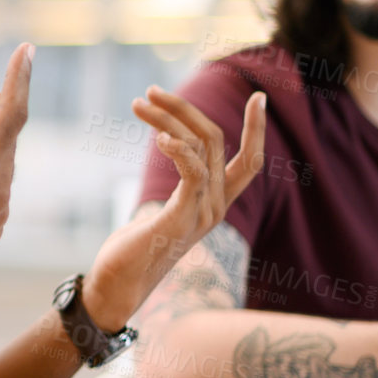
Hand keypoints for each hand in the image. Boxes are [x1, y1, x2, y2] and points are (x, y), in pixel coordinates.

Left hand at [83, 88, 265, 327]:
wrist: (118, 287)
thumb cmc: (135, 248)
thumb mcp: (165, 210)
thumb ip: (178, 187)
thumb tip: (173, 152)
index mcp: (217, 203)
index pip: (250, 161)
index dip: (257, 129)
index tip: (259, 96)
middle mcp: (217, 207)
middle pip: (216, 140)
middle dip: (184, 109)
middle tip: (151, 91)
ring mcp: (201, 214)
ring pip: (199, 148)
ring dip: (167, 120)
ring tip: (139, 103)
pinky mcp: (180, 220)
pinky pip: (192, 174)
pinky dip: (178, 149)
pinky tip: (159, 137)